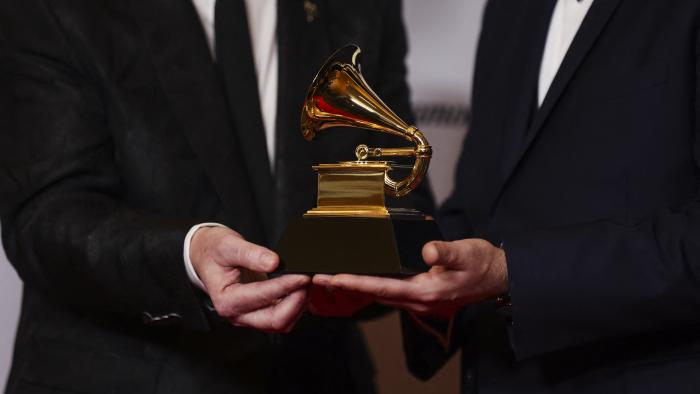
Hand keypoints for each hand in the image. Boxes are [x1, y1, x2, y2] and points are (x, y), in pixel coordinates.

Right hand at [190, 226, 308, 332]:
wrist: (206, 257)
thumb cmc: (214, 251)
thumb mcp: (228, 245)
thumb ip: (251, 254)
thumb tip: (274, 262)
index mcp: (226, 300)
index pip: (261, 297)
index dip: (285, 287)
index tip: (302, 276)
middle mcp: (238, 315)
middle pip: (274, 320)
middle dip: (296, 302)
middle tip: (308, 280)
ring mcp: (249, 317)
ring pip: (282, 322)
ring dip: (298, 306)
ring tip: (307, 283)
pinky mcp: (259, 313)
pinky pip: (282, 317)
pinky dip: (295, 306)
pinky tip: (301, 289)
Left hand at [313, 239, 507, 318]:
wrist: (498, 276)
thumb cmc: (482, 264)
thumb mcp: (466, 252)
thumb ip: (445, 251)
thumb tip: (428, 250)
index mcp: (427, 291)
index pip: (384, 287)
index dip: (357, 282)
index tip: (333, 278)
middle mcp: (419, 300)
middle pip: (375, 293)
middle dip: (347, 286)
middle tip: (318, 277)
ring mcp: (419, 299)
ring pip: (380, 294)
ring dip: (356, 286)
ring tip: (331, 276)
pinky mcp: (420, 294)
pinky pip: (389, 291)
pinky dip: (371, 285)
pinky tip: (360, 277)